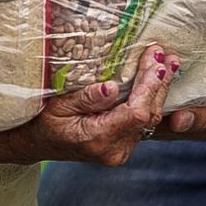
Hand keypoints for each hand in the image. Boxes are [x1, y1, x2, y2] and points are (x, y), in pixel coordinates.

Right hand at [6, 44, 177, 163]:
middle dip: (159, 83)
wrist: (37, 143)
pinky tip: (158, 80)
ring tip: (168, 63)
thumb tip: (110, 87)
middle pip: (149, 116)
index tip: (155, 62)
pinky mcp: (123, 145)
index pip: (136, 113)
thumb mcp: (58, 104)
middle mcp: (115, 150)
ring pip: (151, 119)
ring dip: (159, 90)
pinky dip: (151, 99)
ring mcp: (121, 150)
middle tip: (165, 55)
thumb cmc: (43, 121)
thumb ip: (85, 98)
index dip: (149, 87)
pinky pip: (144, 122)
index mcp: (99, 139)